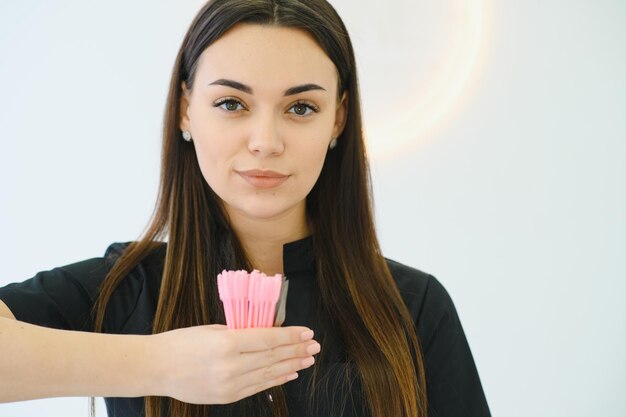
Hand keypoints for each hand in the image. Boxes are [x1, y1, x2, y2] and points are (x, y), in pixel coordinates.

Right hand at [150, 324, 319, 403]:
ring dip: (292, 366)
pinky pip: (258, 387)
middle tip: (315, 346)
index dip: (291, 336)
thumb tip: (267, 335)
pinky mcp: (227, 397)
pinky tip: (290, 374)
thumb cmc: (182, 342)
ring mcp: (230, 384)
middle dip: (297, 351)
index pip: (269, 339)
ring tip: (308, 359)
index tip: (307, 332)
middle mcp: (231, 365)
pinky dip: (276, 380)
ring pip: (269, 374)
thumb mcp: (213, 329)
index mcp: (227, 342)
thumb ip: (240, 333)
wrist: (157, 368)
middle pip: (273, 357)